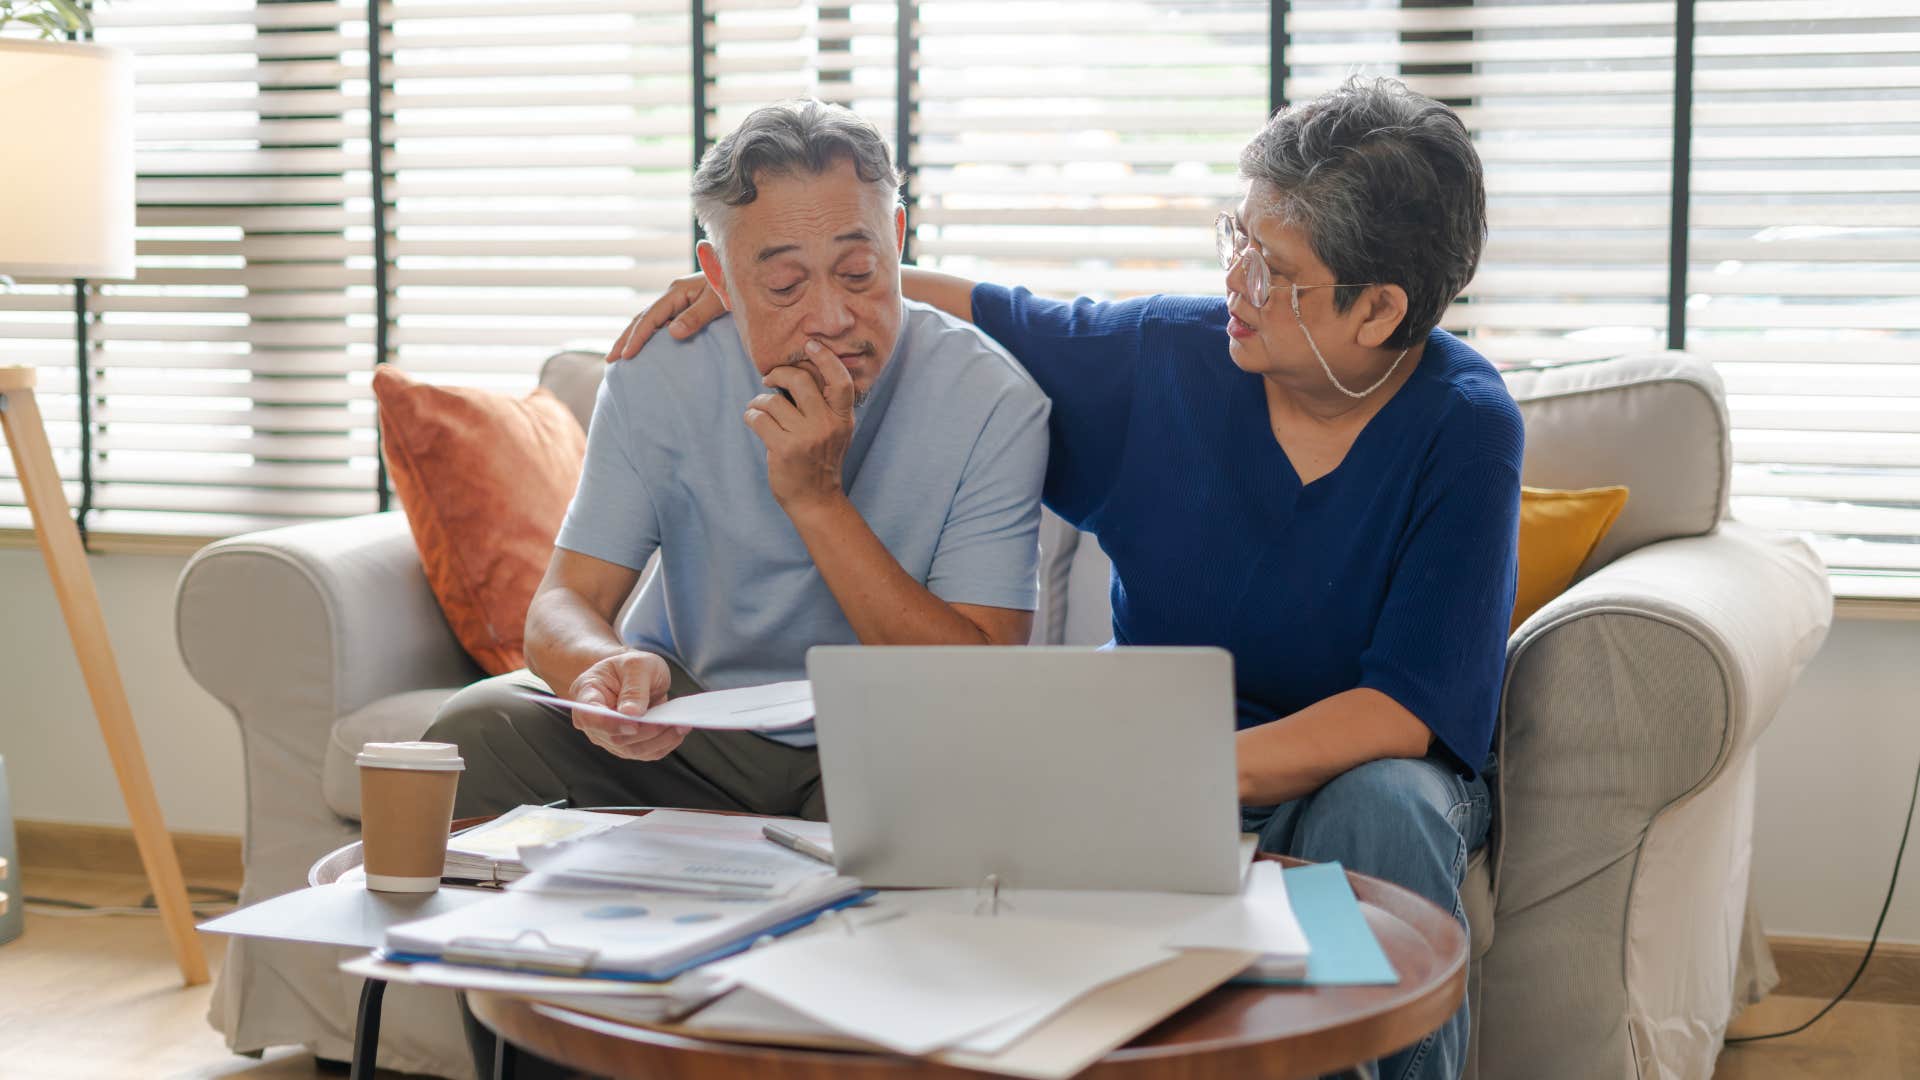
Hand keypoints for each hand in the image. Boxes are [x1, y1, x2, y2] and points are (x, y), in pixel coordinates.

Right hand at [567, 651, 688, 760]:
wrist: (634, 675)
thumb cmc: (631, 666)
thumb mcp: (637, 664)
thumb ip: (634, 688)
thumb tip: (631, 714)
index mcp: (586, 694)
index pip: (589, 716)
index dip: (610, 724)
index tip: (634, 724)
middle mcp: (593, 722)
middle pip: (614, 738)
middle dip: (645, 732)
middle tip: (669, 721)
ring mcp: (608, 737)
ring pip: (632, 749)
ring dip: (658, 740)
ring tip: (680, 725)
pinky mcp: (627, 745)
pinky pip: (645, 752)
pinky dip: (664, 744)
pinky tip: (678, 731)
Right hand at [607, 273, 727, 362]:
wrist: (744, 272)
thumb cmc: (733, 286)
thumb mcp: (718, 302)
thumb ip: (696, 316)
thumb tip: (672, 332)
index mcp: (677, 291)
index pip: (650, 317)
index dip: (637, 337)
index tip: (626, 356)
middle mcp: (673, 294)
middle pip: (642, 318)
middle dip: (625, 338)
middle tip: (610, 359)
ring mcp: (677, 300)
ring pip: (648, 320)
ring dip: (632, 336)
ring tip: (619, 355)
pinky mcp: (684, 306)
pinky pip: (660, 321)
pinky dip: (648, 334)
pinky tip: (644, 346)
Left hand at [744, 340, 856, 510]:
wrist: (816, 500)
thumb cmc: (821, 460)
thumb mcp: (835, 431)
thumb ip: (825, 405)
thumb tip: (798, 371)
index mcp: (842, 418)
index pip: (840, 380)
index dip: (826, 359)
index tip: (811, 345)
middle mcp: (827, 425)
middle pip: (801, 381)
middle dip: (779, 374)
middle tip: (770, 379)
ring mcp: (806, 437)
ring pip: (773, 400)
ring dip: (760, 402)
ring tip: (759, 409)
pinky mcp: (784, 448)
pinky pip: (758, 418)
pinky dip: (751, 416)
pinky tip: (754, 421)